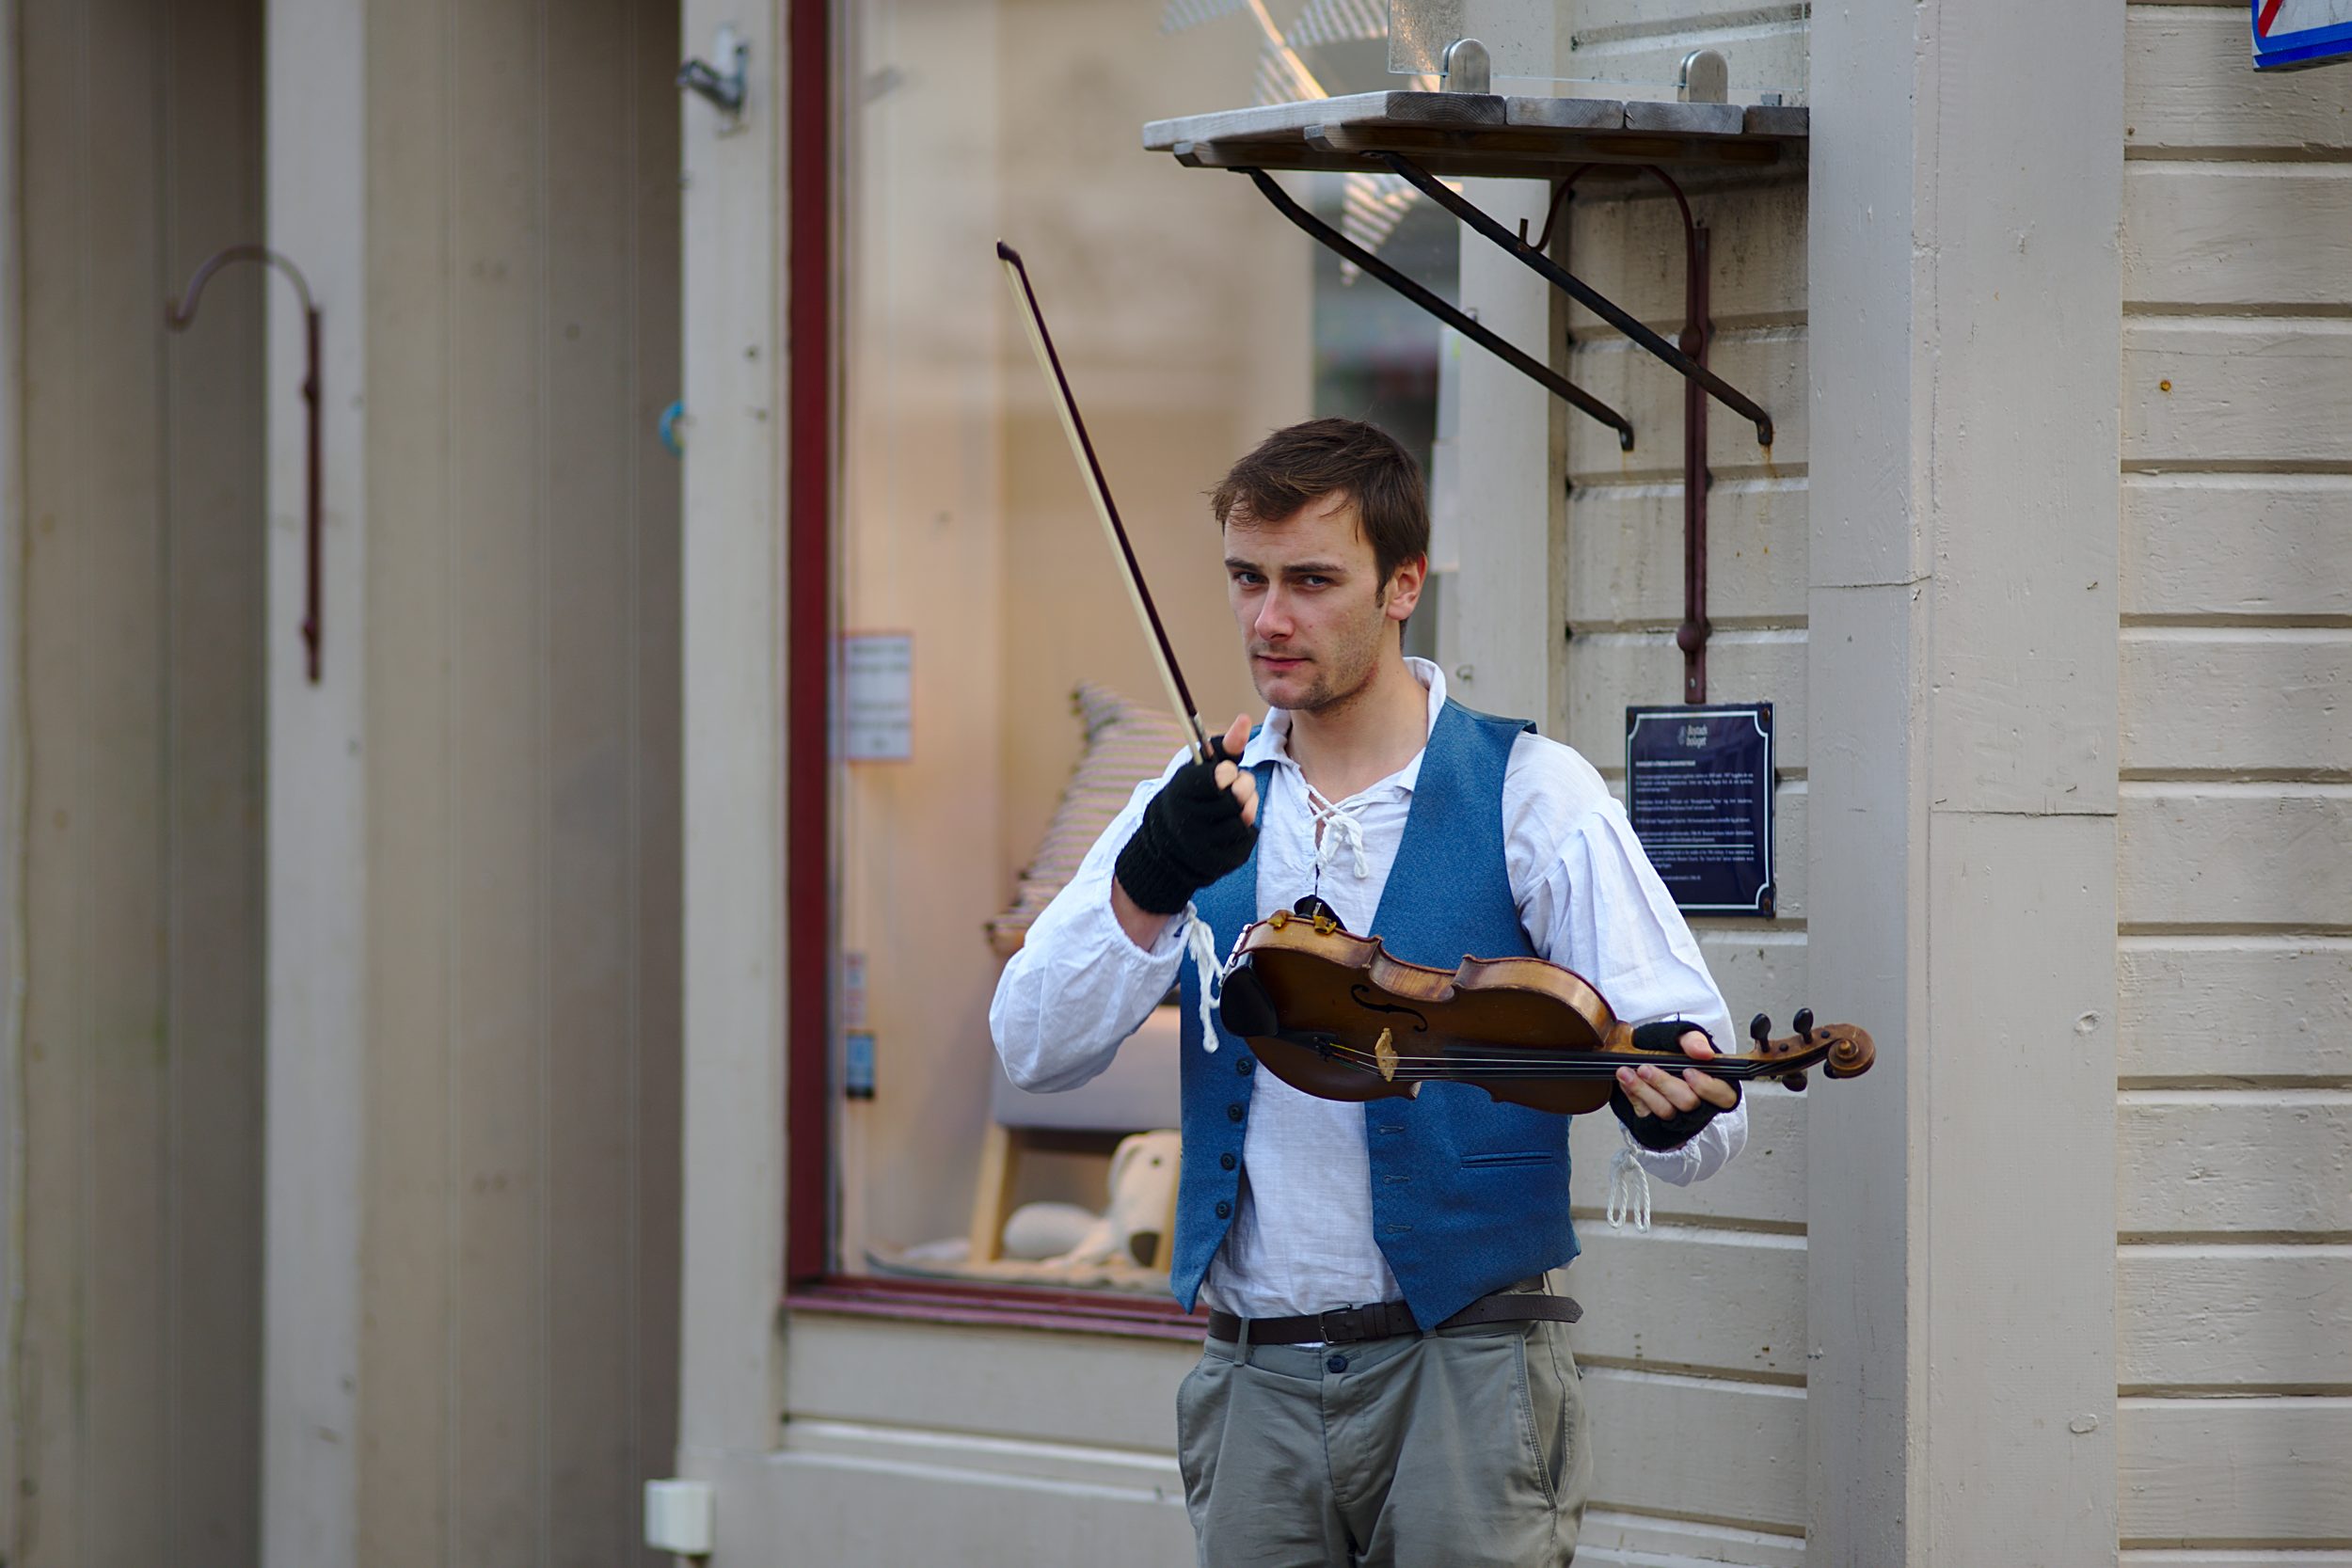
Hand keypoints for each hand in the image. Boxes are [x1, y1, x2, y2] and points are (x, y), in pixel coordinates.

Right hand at [1113, 715, 1260, 917]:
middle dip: (1244, 787)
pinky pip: (1249, 838)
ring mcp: (1202, 845)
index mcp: (1180, 792)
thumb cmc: (1189, 798)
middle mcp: (1188, 820)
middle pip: (1238, 797)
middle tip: (1238, 787)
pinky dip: (1246, 829)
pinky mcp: (1218, 863)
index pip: (1220, 776)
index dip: (1228, 772)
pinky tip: (1231, 828)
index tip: (1224, 774)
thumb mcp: (1198, 770)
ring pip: (1245, 818)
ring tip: (1235, 806)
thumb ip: (1224, 746)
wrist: (1168, 847)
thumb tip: (1243, 718)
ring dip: (1247, 808)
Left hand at [1614, 1027, 1739, 1122]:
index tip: (1688, 1071)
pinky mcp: (1656, 1121)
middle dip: (1665, 1084)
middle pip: (1688, 1103)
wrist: (1644, 1052)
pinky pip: (1646, 1114)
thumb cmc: (1670, 1047)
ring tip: (1626, 1072)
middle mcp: (1699, 1105)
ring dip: (1643, 1090)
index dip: (1707, 1087)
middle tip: (1646, 1068)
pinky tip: (1625, 1080)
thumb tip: (1705, 1053)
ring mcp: (1678, 1116)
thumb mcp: (1682, 1037)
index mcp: (1715, 1086)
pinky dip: (1633, 1095)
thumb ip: (1693, 1041)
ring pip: (1665, 1112)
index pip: (1723, 1096)